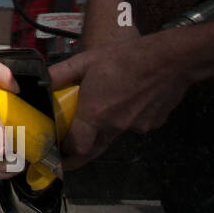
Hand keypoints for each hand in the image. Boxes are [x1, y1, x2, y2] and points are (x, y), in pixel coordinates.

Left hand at [48, 33, 190, 170]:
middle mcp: (115, 126)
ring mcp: (136, 128)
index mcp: (95, 114)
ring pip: (114, 134)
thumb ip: (61, 74)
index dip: (65, 150)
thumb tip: (42, 81)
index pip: (76, 146)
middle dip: (80, 155)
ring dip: (105, 127)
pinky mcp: (153, 124)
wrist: (170, 59)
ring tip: (105, 105)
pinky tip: (129, 98)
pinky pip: (134, 125)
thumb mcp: (86, 60)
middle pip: (94, 149)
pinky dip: (127, 117)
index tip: (57, 149)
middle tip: (69, 154)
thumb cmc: (125, 57)